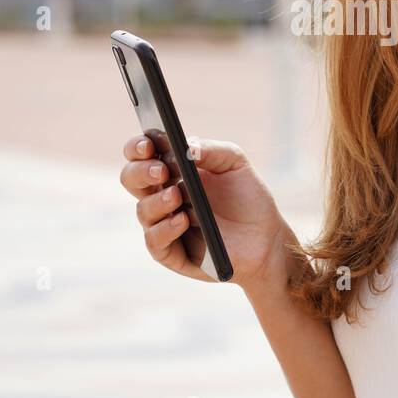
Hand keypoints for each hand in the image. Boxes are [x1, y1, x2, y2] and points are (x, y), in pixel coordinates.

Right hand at [119, 135, 295, 291]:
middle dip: (141, 171)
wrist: (266, 237)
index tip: (149, 145)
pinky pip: (154, 241)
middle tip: (162, 170)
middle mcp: (161, 195)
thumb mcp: (235, 163)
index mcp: (172, 170)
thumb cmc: (247, 197)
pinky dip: (165, 229)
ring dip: (157, 201)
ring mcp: (164, 224)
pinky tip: (183, 220)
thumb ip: (211, 150)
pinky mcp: (171, 252)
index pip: (141, 154)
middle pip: (131, 179)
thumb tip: (186, 146)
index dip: (137, 147)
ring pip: (142, 210)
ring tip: (178, 196)